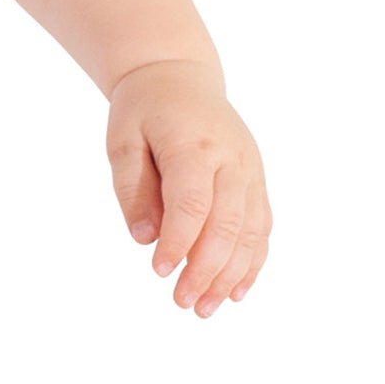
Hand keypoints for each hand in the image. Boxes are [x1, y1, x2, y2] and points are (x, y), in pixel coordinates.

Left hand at [105, 58, 271, 315]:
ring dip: (231, 274)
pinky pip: (262, 226)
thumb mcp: (122, 140)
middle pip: (227, 224)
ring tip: (206, 307)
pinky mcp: (257, 180)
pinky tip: (237, 291)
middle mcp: (232, 159)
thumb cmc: (143, 110)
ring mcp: (250, 170)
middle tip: (183, 303)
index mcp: (194, 145)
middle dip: (206, 270)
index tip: (159, 272)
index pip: (192, 202)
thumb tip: (144, 239)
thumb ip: (132, 189)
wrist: (178, 76)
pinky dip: (252, 261)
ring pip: (250, 231)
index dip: (179, 242)